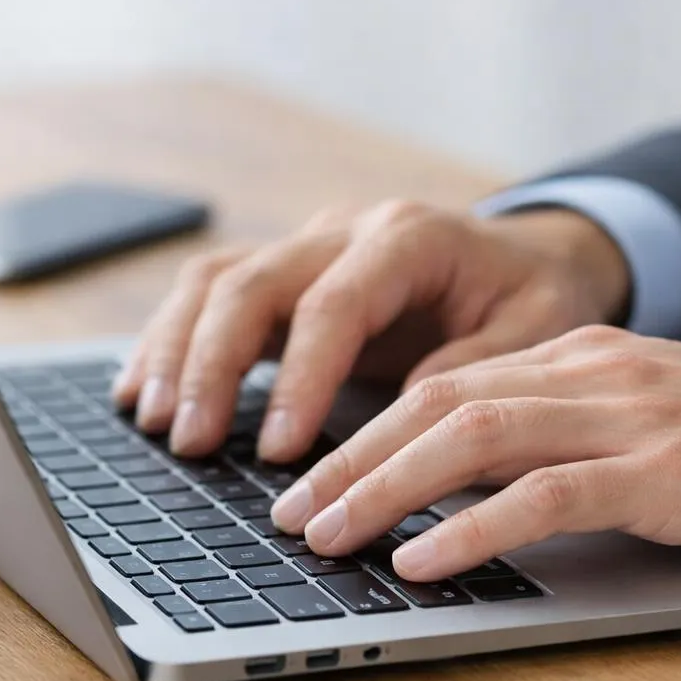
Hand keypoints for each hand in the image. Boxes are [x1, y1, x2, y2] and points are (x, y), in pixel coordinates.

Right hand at [111, 200, 631, 459]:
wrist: (527, 257)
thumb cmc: (534, 297)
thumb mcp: (538, 329)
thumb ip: (477, 367)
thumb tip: (405, 421)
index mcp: (410, 238)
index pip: (335, 303)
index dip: (301, 376)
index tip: (280, 449)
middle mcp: (346, 231)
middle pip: (254, 282)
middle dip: (213, 364)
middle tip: (191, 441)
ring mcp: (308, 247)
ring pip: (217, 281)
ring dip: (177, 351)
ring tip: (154, 423)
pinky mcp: (288, 276)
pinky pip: (212, 295)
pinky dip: (172, 341)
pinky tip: (142, 392)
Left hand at [270, 325, 680, 581]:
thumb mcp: (652, 418)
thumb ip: (573, 434)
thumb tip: (482, 485)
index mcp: (584, 358)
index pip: (447, 384)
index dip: (368, 431)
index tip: (312, 477)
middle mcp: (593, 372)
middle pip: (438, 403)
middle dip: (350, 459)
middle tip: (290, 513)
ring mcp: (628, 416)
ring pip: (473, 438)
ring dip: (385, 488)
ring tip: (326, 535)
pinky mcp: (665, 470)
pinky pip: (545, 494)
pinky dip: (472, 526)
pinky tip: (422, 558)